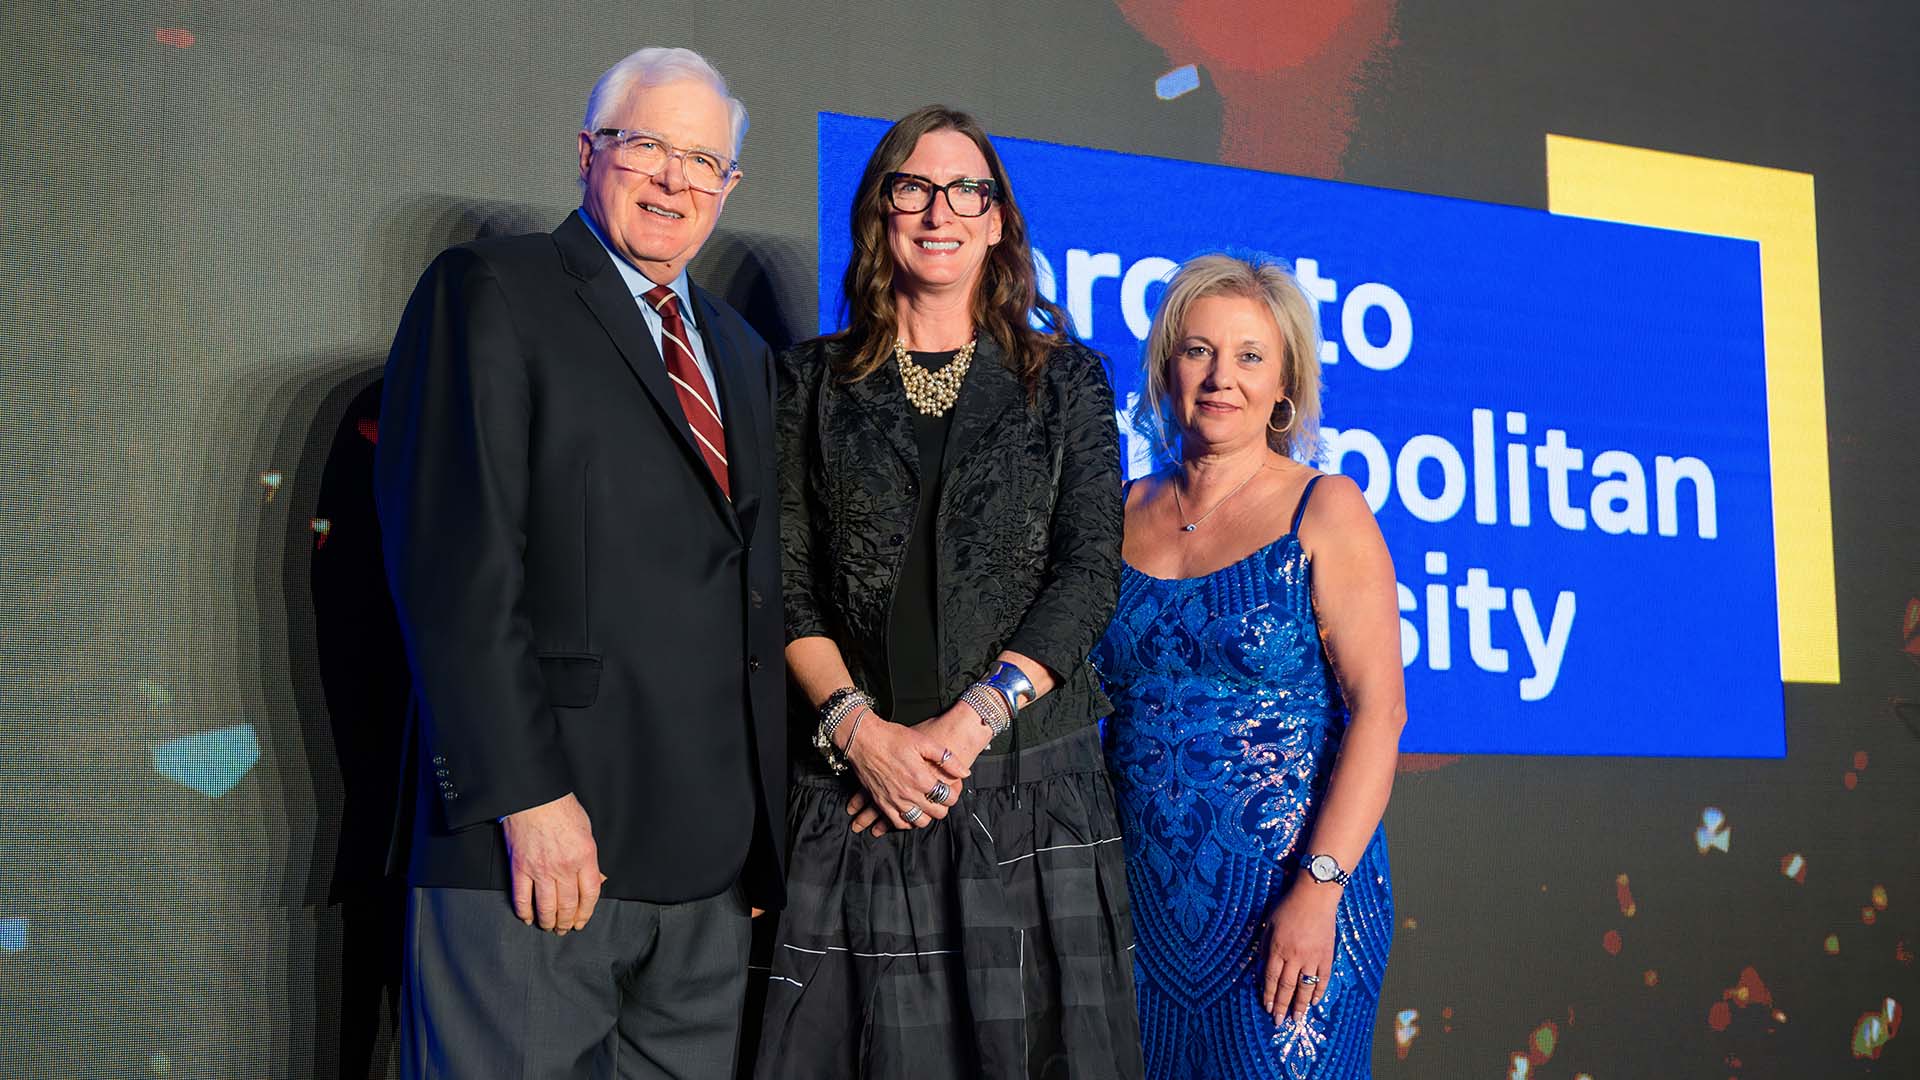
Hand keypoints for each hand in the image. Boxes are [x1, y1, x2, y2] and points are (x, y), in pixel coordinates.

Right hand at [501, 792, 603, 933]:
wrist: (533, 796)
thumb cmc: (561, 808)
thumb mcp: (587, 831)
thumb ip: (590, 858)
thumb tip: (595, 881)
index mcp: (584, 857)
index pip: (590, 895)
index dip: (586, 913)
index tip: (582, 921)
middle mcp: (563, 867)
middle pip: (568, 905)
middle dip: (567, 922)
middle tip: (565, 929)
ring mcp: (540, 869)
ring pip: (546, 907)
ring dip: (548, 922)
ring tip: (549, 927)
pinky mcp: (519, 868)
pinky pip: (521, 897)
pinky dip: (524, 912)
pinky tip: (528, 918)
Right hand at [844, 711, 968, 831]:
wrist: (864, 739)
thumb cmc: (892, 738)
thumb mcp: (923, 741)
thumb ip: (946, 758)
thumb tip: (965, 772)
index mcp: (921, 779)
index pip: (948, 798)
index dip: (954, 794)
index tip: (951, 787)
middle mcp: (908, 794)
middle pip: (936, 813)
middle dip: (943, 806)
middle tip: (941, 796)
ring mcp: (894, 801)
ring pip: (919, 822)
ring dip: (927, 815)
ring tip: (927, 804)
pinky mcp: (881, 803)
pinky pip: (898, 823)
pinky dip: (907, 821)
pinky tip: (911, 811)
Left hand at [1260, 877, 1339, 1024]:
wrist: (1315, 896)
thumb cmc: (1289, 907)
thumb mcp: (1269, 923)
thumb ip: (1264, 945)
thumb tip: (1261, 966)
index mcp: (1278, 948)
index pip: (1272, 978)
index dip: (1269, 995)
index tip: (1268, 1008)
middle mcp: (1294, 956)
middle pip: (1287, 987)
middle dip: (1282, 1006)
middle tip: (1279, 1021)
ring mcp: (1312, 957)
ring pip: (1305, 987)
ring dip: (1300, 1005)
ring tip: (1297, 1019)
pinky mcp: (1327, 955)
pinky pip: (1323, 978)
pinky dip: (1319, 991)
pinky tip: (1314, 1002)